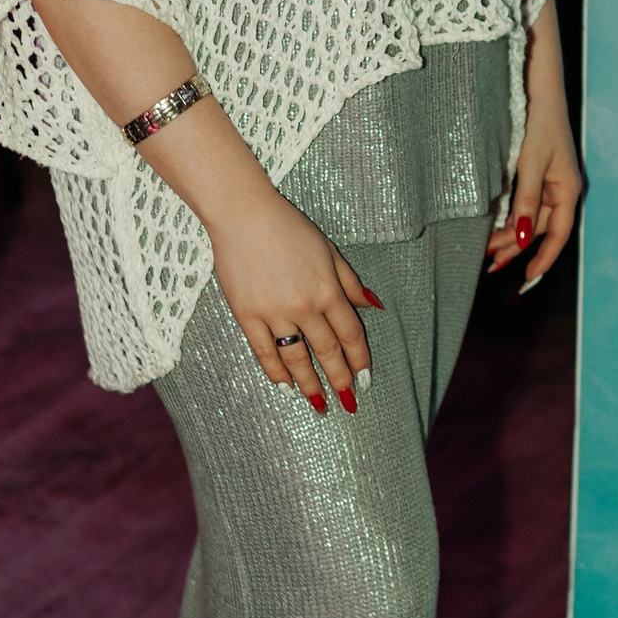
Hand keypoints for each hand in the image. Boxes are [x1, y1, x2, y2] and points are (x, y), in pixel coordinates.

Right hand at [208, 184, 379, 410]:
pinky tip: (285, 386)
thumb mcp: (329, 251)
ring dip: (309, 384)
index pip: (350, 335)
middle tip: (347, 402)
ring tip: (319, 403)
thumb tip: (373, 306)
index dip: (359, 360)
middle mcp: (304, 306)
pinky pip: (263, 351)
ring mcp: (274, 312)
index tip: (365, 379)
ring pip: (296, 358)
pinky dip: (275, 372)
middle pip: (327, 352)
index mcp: (328, 289)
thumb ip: (351, 283)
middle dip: (339, 380)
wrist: (243, 214)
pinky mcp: (246, 314)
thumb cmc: (289, 228)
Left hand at [487, 4, 582, 290]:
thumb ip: (525, 201)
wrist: (537, 84)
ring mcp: (549, 179)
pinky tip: (492, 221)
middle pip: (539, 228)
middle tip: (489, 264)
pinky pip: (523, 200)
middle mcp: (561, 188)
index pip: (557, 235)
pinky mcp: (535, 169)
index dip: (543, 260)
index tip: (526, 280)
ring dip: (509, 232)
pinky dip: (508, 214)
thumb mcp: (530, 162)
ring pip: (528, 216)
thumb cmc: (539, 120)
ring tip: (485, 248)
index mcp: (568, 189)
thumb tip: (518, 236)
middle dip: (516, 247)